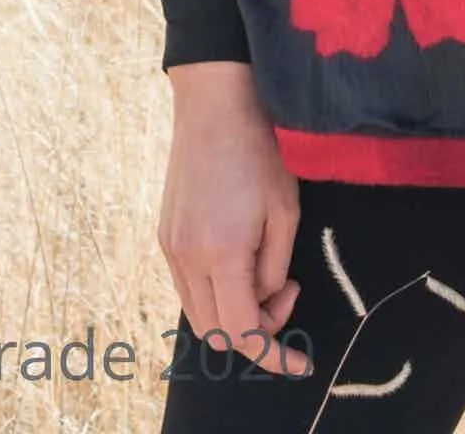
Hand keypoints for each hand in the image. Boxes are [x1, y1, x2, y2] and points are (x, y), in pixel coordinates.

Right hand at [159, 62, 313, 377]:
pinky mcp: (164, 234)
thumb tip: (266, 298)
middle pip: (215, 332)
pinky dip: (215, 291)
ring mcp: (170, 246)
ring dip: (233, 312)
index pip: (241, 333)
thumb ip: (275, 268)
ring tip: (266, 272)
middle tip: (287, 293)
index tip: (300, 361)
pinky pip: (187, 286)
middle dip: (256, 330)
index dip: (273, 355)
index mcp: (220, 253)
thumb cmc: (258, 150)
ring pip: (198, 313)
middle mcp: (186, 257)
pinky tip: (240, 258)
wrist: (214, 103)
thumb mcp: (285, 211)